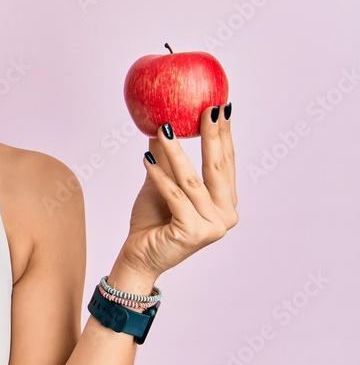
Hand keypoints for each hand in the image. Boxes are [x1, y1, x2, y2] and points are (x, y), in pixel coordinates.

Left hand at [120, 103, 238, 278]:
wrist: (139, 256)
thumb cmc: (152, 222)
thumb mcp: (161, 183)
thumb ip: (167, 159)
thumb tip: (162, 124)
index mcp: (225, 203)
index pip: (225, 163)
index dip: (223, 135)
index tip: (220, 107)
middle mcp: (226, 215)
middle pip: (217, 168)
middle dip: (212, 135)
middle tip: (206, 108)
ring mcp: (213, 226)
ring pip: (192, 180)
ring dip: (176, 152)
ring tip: (164, 128)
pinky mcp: (194, 232)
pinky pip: (175, 196)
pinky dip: (160, 176)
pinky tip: (147, 159)